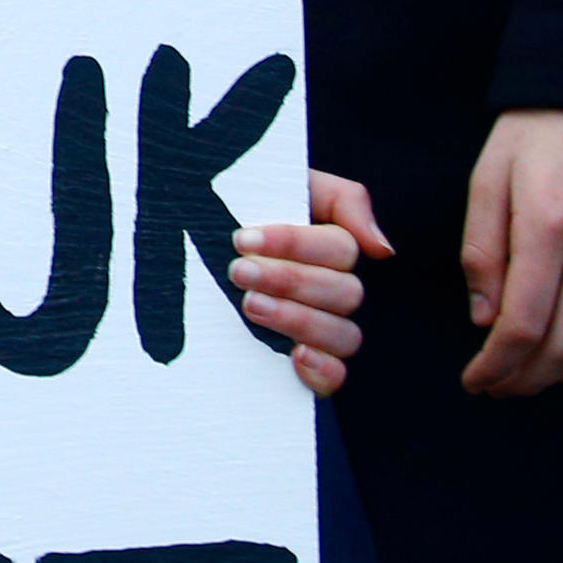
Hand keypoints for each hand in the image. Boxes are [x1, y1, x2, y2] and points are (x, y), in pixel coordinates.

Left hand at [235, 170, 388, 396]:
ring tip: (250, 305)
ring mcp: (320, 330)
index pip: (339, 248)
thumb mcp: (277, 185)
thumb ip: (341, 199)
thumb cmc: (232, 210)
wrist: (180, 240)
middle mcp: (331, 291)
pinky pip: (334, 377)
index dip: (295, 244)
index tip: (243, 238)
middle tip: (238, 271)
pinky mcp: (304, 367)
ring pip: (343, 334)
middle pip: (344, 292)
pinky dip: (321, 369)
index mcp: (328, 248)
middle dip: (289, 280)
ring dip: (298, 319)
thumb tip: (382, 248)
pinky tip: (295, 355)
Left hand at [460, 108, 562, 395]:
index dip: (498, 366)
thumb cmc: (536, 133)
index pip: (524, 324)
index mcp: (548, 226)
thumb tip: (486, 322)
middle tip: (503, 386)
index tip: (478, 380)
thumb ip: (483, 253)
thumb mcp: (488, 181)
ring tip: (539, 374)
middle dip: (530, 379)